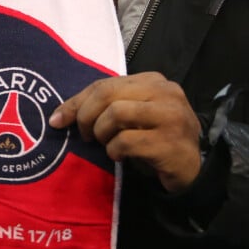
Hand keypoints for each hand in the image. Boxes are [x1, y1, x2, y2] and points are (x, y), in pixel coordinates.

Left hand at [49, 72, 200, 191]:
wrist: (191, 167)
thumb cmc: (154, 138)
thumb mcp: (131, 116)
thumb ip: (105, 107)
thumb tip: (58, 116)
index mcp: (153, 80)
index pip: (104, 84)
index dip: (76, 102)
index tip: (58, 120)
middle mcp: (165, 91)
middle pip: (107, 94)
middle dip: (85, 116)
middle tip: (84, 136)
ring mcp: (171, 115)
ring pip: (115, 113)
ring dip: (102, 133)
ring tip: (107, 144)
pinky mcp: (170, 141)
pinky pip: (126, 141)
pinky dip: (115, 150)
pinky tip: (120, 156)